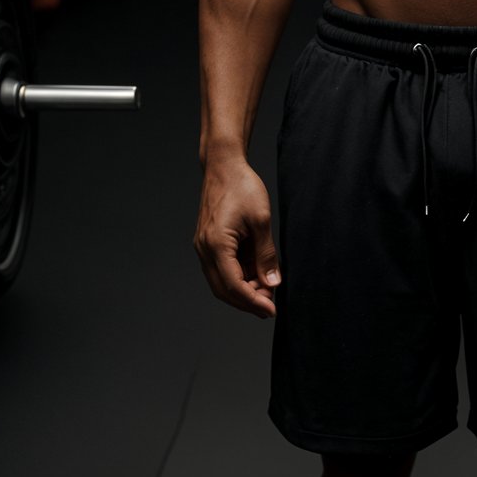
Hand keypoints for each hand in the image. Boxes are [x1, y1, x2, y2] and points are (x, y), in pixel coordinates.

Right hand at [193, 155, 282, 319]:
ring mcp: (204, 246)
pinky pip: (221, 268)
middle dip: (248, 301)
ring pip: (221, 281)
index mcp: (216, 245)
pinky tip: (256, 274)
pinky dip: (238, 275)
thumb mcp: (261, 220)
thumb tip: (272, 283)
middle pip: (224, 290)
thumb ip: (266, 255)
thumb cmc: (242, 187)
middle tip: (271, 304)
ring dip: (243, 289)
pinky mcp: (208, 242)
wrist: (223, 165)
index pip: (234, 286)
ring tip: (267, 288)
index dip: (253, 302)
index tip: (272, 310)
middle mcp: (205, 249)